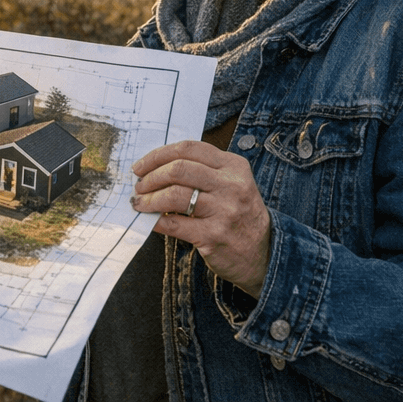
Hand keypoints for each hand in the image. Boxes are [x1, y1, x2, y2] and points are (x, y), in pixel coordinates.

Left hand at [130, 140, 271, 296]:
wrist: (263, 254)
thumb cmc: (239, 215)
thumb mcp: (232, 184)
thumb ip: (202, 171)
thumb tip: (156, 167)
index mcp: (233, 166)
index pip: (189, 148)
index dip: (159, 154)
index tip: (142, 165)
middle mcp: (231, 185)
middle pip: (179, 168)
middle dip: (151, 176)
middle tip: (139, 185)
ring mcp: (223, 211)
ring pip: (174, 195)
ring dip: (149, 199)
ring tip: (140, 202)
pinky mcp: (213, 236)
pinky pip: (173, 224)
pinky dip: (155, 221)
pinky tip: (149, 220)